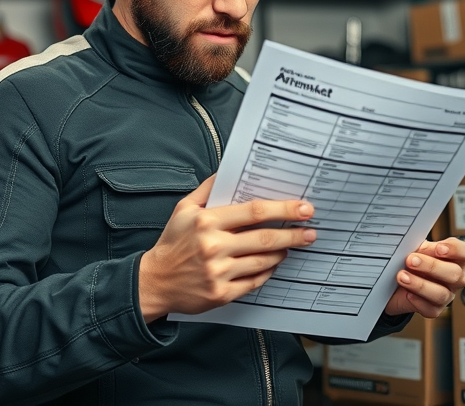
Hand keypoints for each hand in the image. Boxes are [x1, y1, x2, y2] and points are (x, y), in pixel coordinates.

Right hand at [137, 175, 315, 321]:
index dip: (283, 209)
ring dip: (282, 252)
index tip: (304, 208)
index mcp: (207, 222)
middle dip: (293, 234)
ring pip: (264, 261)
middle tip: (311, 231)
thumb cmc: (172, 243)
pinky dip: (267, 272)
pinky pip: (255, 282)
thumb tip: (230, 170)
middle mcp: (214, 247)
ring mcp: (218, 272)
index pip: (254, 212)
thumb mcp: (183, 209)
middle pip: (265, 238)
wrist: (154, 282)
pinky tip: (272, 264)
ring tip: (292, 246)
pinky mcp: (221, 294)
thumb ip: (208, 189)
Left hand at [383, 237, 464, 318]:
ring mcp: (447, 295)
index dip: (455, 250)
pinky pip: (430, 309)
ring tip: (402, 276)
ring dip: (420, 285)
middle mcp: (454, 278)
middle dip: (431, 266)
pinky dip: (417, 301)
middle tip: (411, 260)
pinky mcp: (435, 309)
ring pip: (441, 294)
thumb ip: (420, 245)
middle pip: (454, 274)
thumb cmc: (411, 260)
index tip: (438, 248)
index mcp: (454, 258)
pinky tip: (407, 293)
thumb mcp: (415, 247)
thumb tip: (417, 245)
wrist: (394, 280)